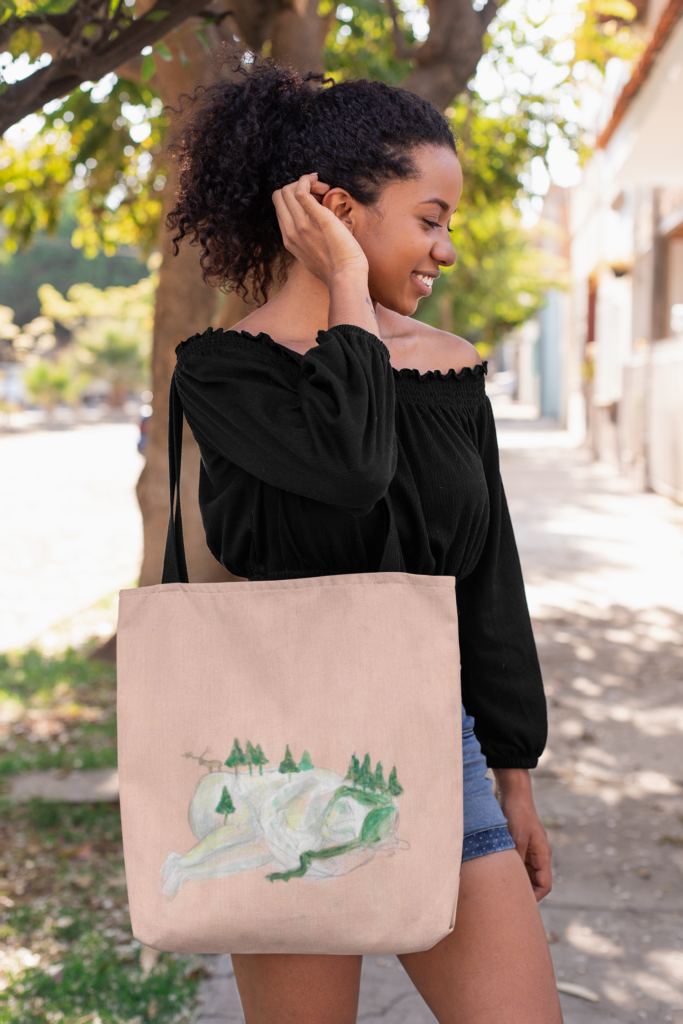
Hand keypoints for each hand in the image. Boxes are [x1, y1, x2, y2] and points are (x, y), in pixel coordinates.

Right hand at [272, 173, 367, 287]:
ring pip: (288, 190)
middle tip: (320, 193)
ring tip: (325, 190)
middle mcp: (291, 231)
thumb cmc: (336, 268)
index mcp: (289, 239)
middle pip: (280, 195)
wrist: (346, 278)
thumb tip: (316, 223)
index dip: (294, 197)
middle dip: (297, 186)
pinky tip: (325, 187)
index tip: (314, 200)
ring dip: (306, 183)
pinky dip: (309, 181)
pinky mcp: (319, 220)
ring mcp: (302, 226)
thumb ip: (308, 238)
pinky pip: (301, 192)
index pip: (280, 206)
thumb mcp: (312, 254)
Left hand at [493, 768, 552, 900]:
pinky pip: (514, 863)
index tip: (518, 903)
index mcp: (542, 855)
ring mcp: (526, 850)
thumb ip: (517, 860)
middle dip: (522, 892)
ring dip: (513, 880)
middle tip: (504, 899)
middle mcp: (536, 855)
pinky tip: (493, 873)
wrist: (512, 791)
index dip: (534, 897)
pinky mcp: (516, 844)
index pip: (544, 885)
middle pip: (533, 882)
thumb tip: (512, 881)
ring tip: (497, 888)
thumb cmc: (517, 813)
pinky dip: (506, 869)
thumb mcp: (517, 838)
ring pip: (522, 873)